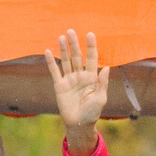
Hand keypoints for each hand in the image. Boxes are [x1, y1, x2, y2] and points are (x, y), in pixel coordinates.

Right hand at [44, 30, 111, 153]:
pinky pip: (55, 71)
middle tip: (71, 31)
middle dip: (74, 44)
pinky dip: (51, 62)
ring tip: (61, 37)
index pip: (91, 58)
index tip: (90, 34)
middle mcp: (80, 75)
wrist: (79, 124)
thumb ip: (103, 83)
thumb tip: (107, 68)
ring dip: (63, 49)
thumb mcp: (101, 98)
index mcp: (92, 77)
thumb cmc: (92, 112)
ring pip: (66, 61)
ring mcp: (69, 79)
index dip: (91, 46)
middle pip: (77, 56)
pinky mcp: (59, 85)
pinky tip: (48, 51)